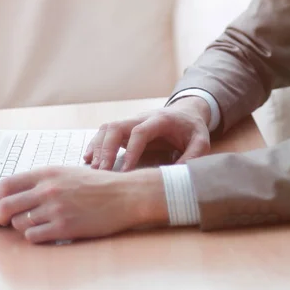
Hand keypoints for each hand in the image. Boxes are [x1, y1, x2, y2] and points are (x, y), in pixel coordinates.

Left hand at [0, 166, 167, 243]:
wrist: (123, 195)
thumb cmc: (98, 185)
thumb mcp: (68, 172)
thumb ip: (42, 181)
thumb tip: (16, 193)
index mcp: (48, 172)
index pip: (7, 183)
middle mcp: (48, 189)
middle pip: (5, 206)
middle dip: (0, 216)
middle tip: (3, 220)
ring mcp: (55, 209)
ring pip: (18, 223)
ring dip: (22, 226)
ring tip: (36, 222)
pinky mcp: (63, 227)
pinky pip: (34, 237)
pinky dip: (35, 236)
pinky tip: (46, 230)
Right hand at [83, 97, 210, 171]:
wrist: (186, 112)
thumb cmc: (192, 129)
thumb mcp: (201, 141)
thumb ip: (193, 156)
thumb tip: (177, 177)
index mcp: (160, 120)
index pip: (140, 131)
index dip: (131, 149)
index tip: (125, 170)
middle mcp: (141, 118)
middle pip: (116, 127)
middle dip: (106, 148)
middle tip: (101, 171)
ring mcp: (131, 122)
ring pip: (107, 128)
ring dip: (98, 148)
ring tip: (93, 170)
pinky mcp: (125, 129)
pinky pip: (105, 133)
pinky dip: (95, 145)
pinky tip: (88, 160)